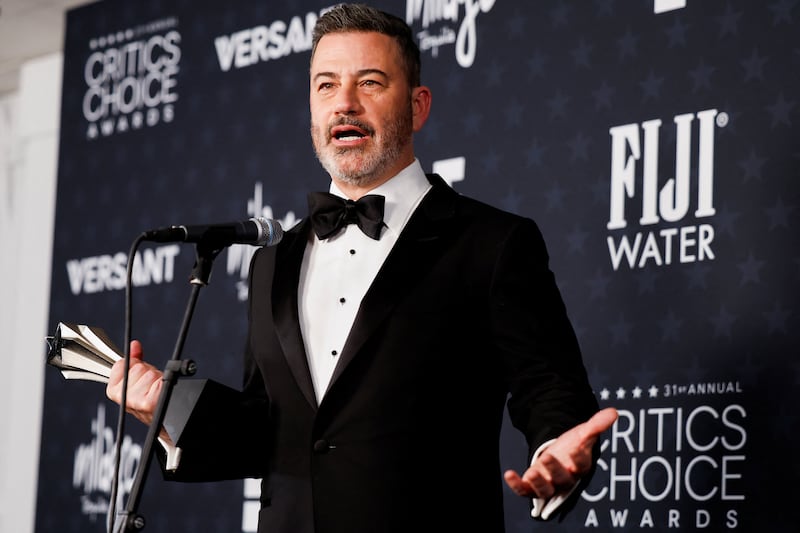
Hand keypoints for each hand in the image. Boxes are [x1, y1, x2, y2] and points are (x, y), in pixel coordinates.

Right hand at [106, 340, 163, 426]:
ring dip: (157, 378)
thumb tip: (134, 345)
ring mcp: (135, 401)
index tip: (137, 376)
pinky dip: (163, 383)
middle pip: (138, 367)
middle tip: (150, 385)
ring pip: (149, 373)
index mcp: (114, 391)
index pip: (121, 363)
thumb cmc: (149, 400)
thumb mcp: (136, 380)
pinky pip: (159, 380)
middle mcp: (122, 397)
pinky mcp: (149, 402)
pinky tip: (161, 392)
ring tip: (157, 389)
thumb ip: (133, 361)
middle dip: (147, 372)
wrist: (162, 421)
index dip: (133, 365)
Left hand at [503, 407, 617, 499]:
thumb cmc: (572, 446)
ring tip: (531, 472)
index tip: (574, 451)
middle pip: (562, 479)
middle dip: (555, 470)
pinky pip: (525, 490)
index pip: (582, 466)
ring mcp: (549, 484)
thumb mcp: (582, 433)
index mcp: (579, 467)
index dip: (578, 459)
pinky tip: (509, 474)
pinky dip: (517, 485)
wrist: (557, 455)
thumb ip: (596, 424)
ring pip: (545, 490)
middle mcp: (565, 479)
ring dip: (538, 483)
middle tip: (547, 458)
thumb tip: (613, 412)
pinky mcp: (533, 487)